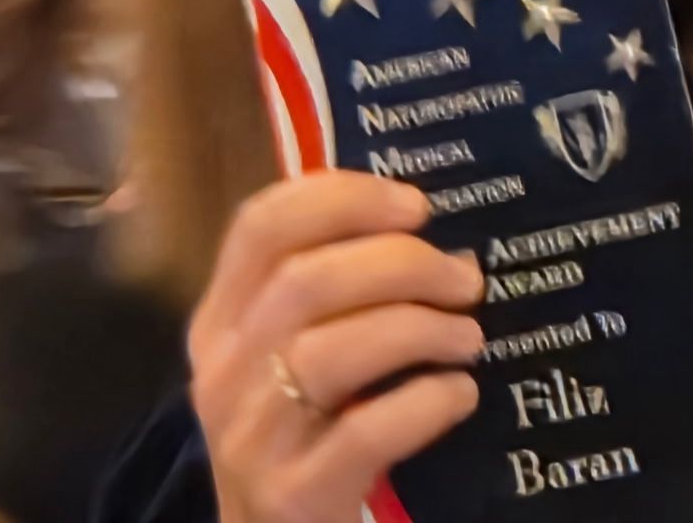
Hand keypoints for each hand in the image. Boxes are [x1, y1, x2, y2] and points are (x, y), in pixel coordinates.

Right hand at [189, 172, 485, 522]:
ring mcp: (249, 438)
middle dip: (403, 264)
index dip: (344, 199)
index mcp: (223, 320)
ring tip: (469, 337)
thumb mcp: (299, 352)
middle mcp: (223, 372)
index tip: (416, 206)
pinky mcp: (290, 496)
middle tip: (466, 279)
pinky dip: (425, 402)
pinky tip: (459, 394)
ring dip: (420, 329)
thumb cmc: (307, 430)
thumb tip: (436, 231)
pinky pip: (365, 431)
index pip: (261, 227)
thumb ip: (341, 290)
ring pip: (329, 351)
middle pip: (306, 281)